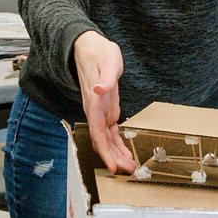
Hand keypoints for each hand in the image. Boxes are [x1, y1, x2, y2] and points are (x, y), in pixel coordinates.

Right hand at [73, 31, 134, 173]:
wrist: (88, 47)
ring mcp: (100, 111)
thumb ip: (105, 77)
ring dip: (117, 153)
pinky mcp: (106, 109)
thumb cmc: (99, 52)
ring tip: (129, 166)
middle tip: (128, 170)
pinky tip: (125, 152)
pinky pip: (111, 131)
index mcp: (94, 103)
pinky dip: (117, 143)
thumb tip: (100, 90)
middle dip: (114, 157)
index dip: (105, 151)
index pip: (98, 133)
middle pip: (103, 141)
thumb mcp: (107, 60)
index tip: (113, 166)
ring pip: (107, 139)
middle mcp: (95, 111)